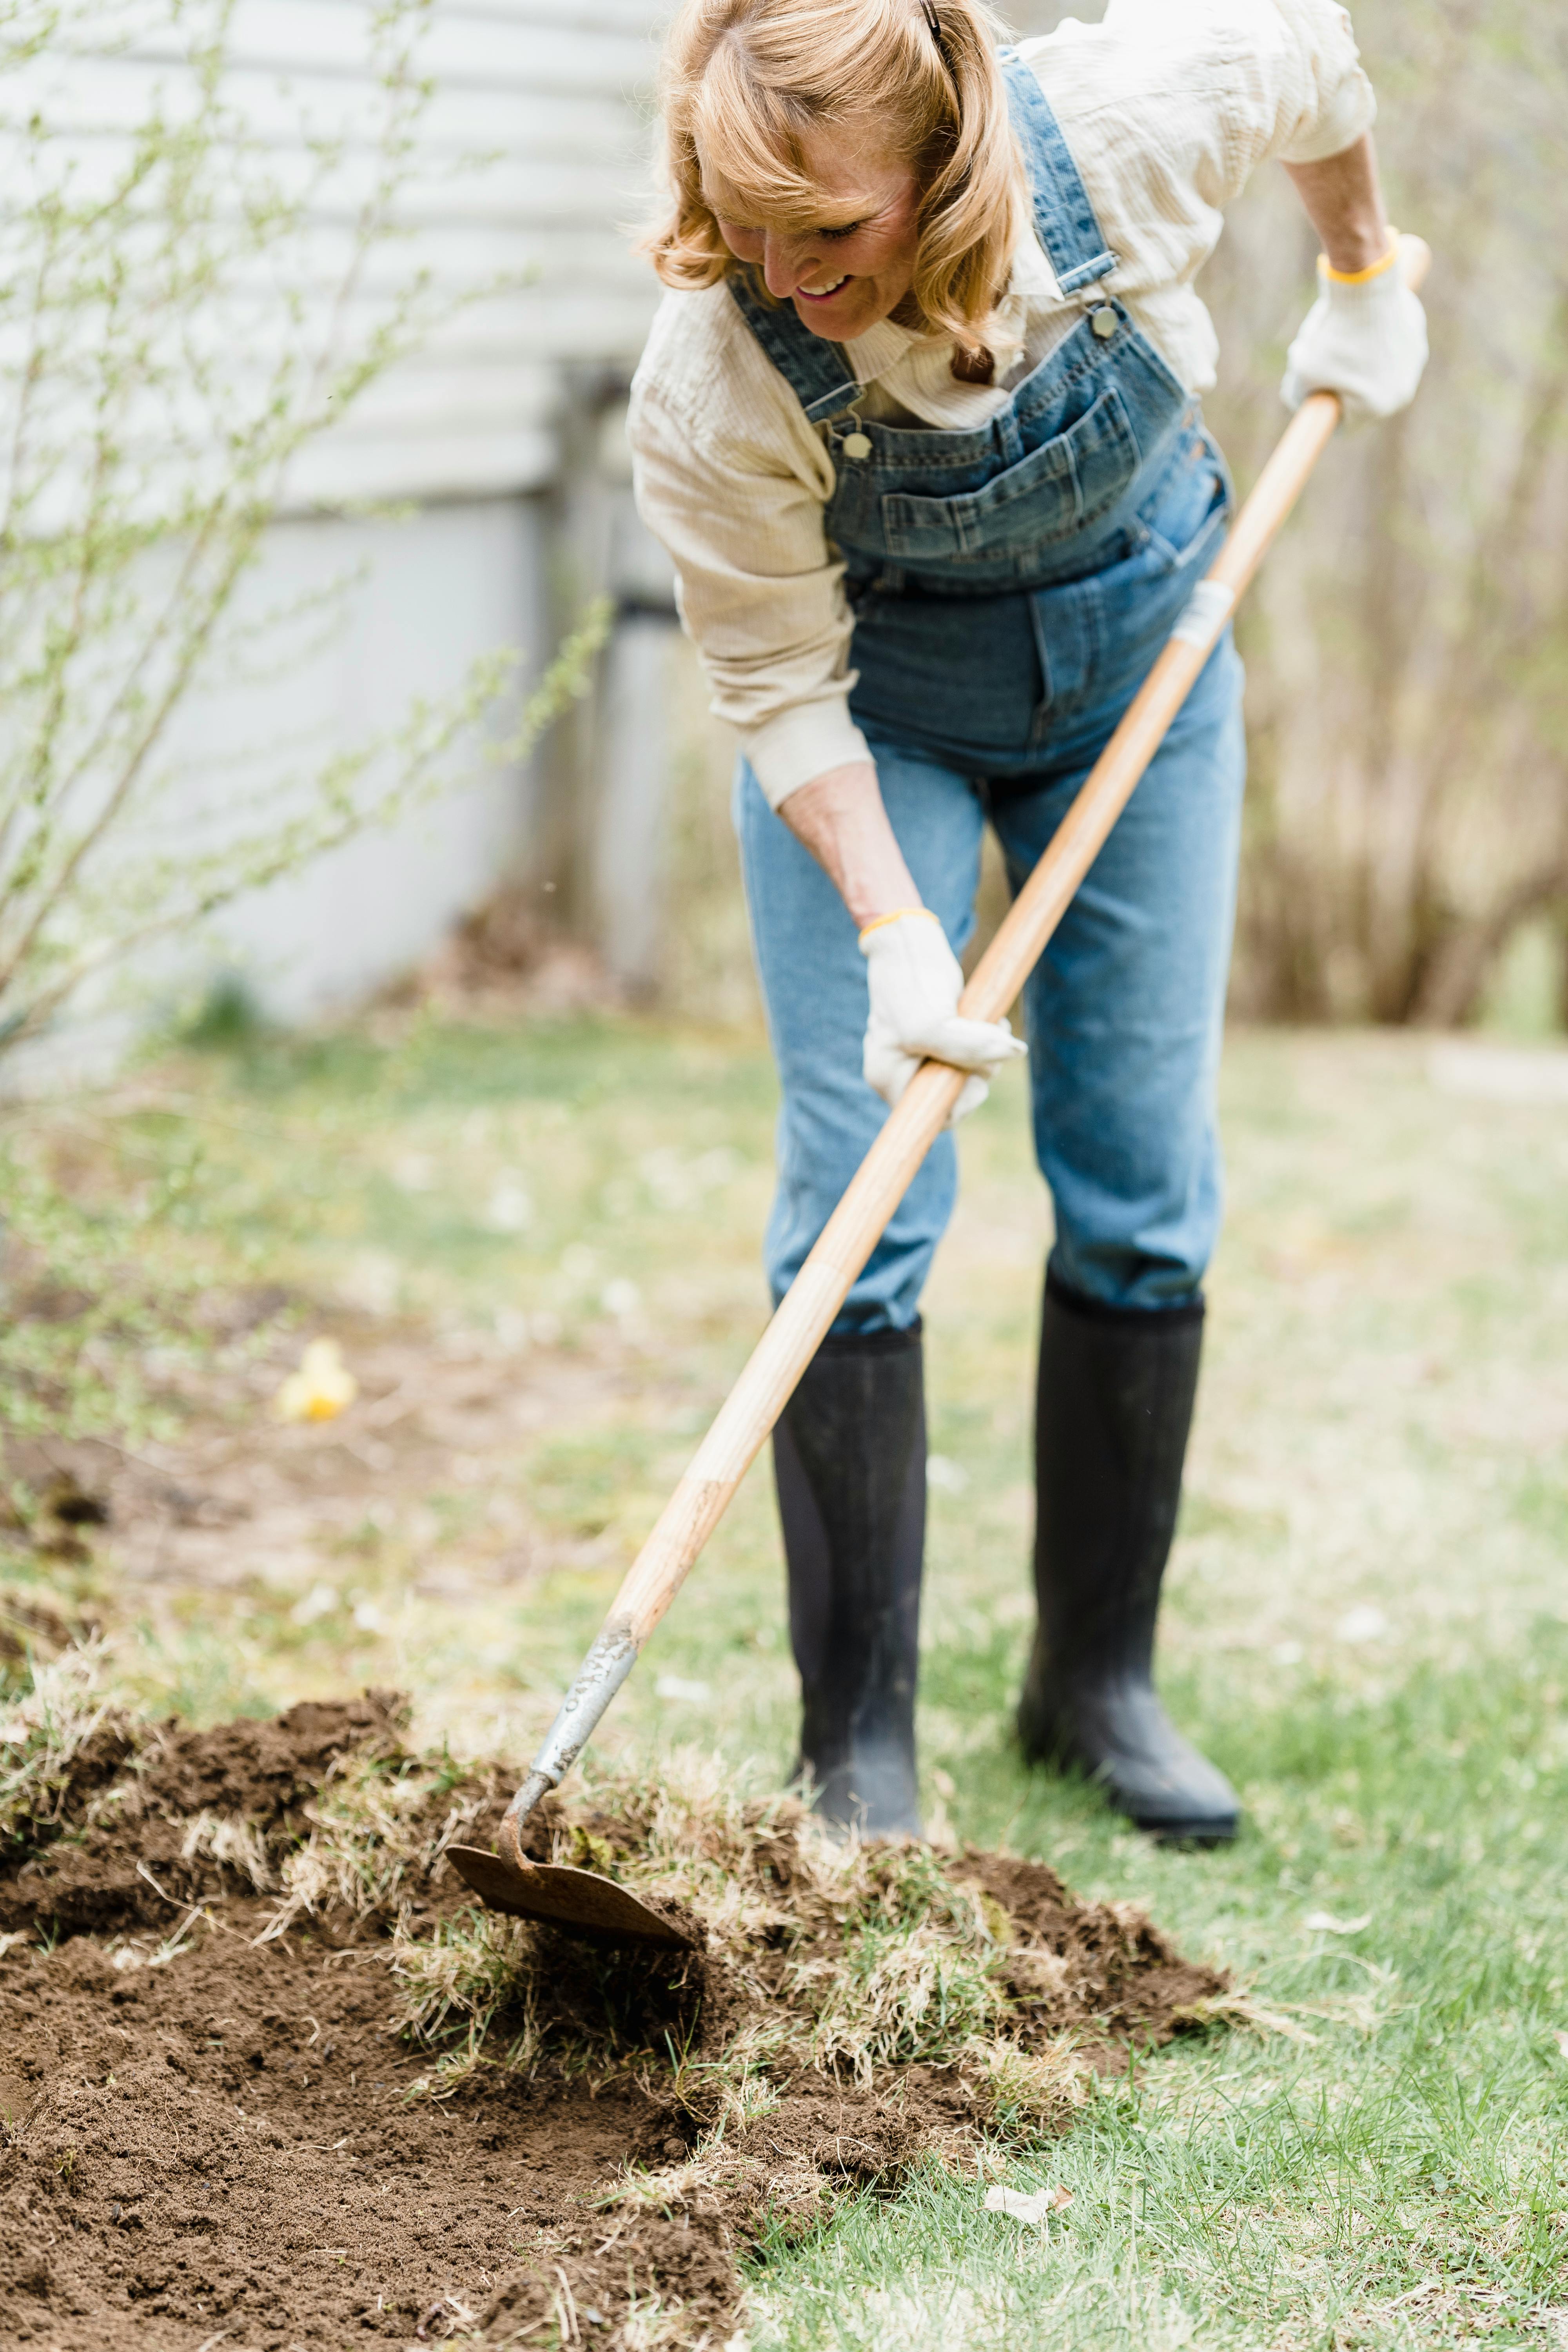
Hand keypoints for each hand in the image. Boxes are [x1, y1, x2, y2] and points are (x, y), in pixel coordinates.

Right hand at [860, 909, 1026, 1124]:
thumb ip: (967, 1048)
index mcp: (888, 1078)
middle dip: (979, 1072)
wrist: (908, 939)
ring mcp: (921, 1055)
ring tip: (993, 1022)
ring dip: (989, 1053)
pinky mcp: (940, 1038)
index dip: (961, 1104)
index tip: (976, 1078)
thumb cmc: (910, 979)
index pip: (931, 1117)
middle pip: (953, 1096)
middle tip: (990, 1040)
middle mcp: (902, 1072)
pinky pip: (970, 1054)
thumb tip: (1014, 1053)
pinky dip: (987, 1040)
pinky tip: (992, 1019)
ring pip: (967, 1074)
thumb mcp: (933, 1021)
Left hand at [1281, 245, 1427, 425]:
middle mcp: (1403, 390)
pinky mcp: (1417, 333)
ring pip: (1374, 369)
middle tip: (1320, 360)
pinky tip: (1359, 322)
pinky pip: (1388, 344)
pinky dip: (1372, 337)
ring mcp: (1414, 361)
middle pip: (1361, 397)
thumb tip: (1300, 400)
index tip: (1310, 396)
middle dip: (1338, 383)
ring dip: (1355, 359)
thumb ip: (1297, 395)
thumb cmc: (1333, 335)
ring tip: (1339, 336)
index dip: (1322, 409)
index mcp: (1379, 408)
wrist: (1365, 286)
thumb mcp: (1301, 372)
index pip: (1343, 424)